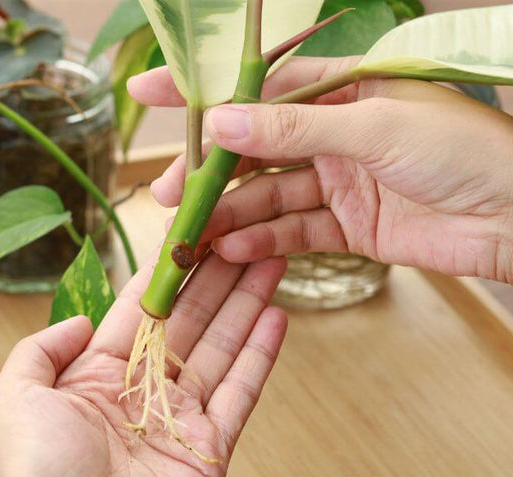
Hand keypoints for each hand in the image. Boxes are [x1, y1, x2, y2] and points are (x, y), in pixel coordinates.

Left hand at [0, 255, 287, 476]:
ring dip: (244, 302)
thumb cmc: (37, 474)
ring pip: (219, 346)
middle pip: (186, 321)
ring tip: (270, 255)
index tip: (188, 232)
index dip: (164, 272)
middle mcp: (139, 391)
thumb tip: (83, 319)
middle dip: (214, 276)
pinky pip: (240, 391)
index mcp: (93, 376)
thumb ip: (42, 348)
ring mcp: (179, 418)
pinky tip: (275, 314)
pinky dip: (260, 353)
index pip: (138, 311)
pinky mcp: (211, 446)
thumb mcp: (14, 394)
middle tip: (242, 231)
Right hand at [129, 56, 512, 283]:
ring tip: (192, 233)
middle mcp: (336, 134)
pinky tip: (233, 250)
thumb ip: (294, 128)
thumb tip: (222, 120)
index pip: (260, 87)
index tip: (151, 91)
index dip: (205, 91)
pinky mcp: (349, 226)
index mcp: (344, 91)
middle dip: (209, 170)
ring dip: (230, 214)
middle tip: (167, 192)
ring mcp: (341, 181)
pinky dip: (263, 242)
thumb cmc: (465, 151)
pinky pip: (294, 232)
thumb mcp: (374, 128)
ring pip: (269, 196)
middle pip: (255, 149)